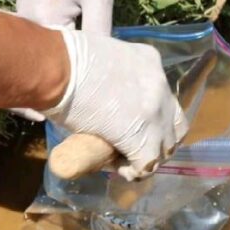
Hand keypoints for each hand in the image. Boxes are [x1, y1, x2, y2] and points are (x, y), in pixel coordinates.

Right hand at [44, 28, 187, 180]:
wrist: (56, 70)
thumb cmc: (64, 61)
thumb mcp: (98, 59)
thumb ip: (108, 77)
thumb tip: (99, 98)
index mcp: (149, 61)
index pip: (161, 96)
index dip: (147, 116)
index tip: (124, 124)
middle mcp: (159, 84)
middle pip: (172, 122)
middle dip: (155, 138)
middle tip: (128, 145)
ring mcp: (155, 112)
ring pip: (165, 145)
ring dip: (146, 155)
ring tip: (121, 159)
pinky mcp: (143, 137)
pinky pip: (147, 164)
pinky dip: (134, 170)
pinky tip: (119, 168)